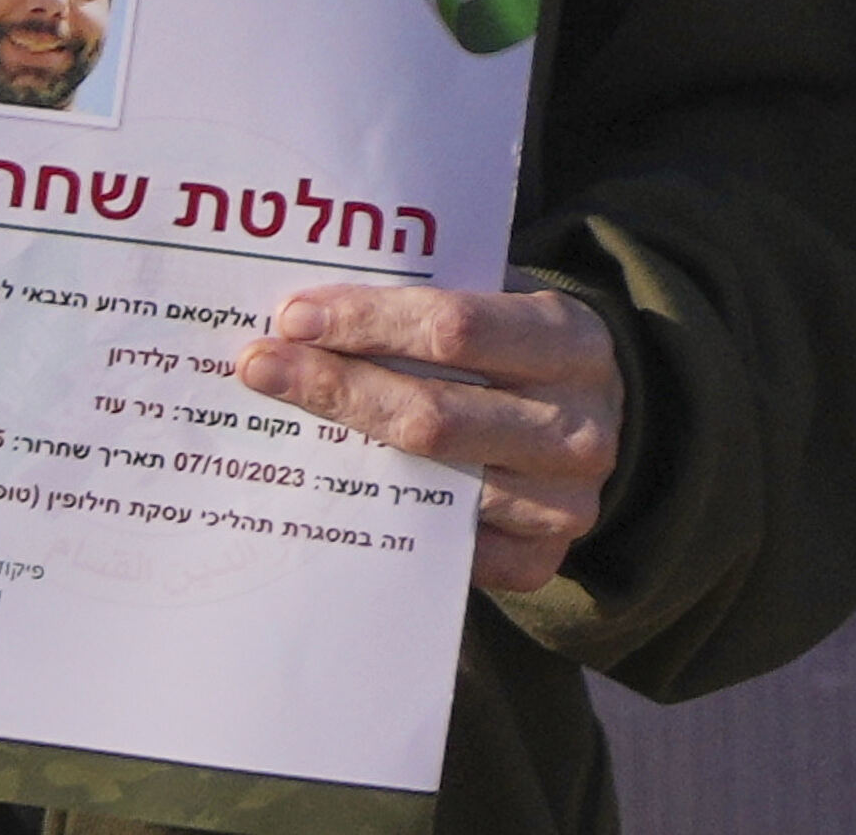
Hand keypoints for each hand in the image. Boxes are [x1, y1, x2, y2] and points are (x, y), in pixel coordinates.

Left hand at [234, 282, 623, 594]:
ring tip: (276, 421)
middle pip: (432, 415)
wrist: (595, 422)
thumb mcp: (500, 299)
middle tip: (260, 366)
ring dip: (343, 452)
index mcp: (570, 341)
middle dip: (334, 387)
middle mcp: (577, 429)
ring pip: (431, 481)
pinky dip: (381, 516)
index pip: (455, 330)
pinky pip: (442, 545)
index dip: (366, 321)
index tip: (294, 317)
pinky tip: (328, 484)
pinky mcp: (539, 561)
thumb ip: (428, 294)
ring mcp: (562, 504)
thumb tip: (309, 308)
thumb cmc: (520, 348)